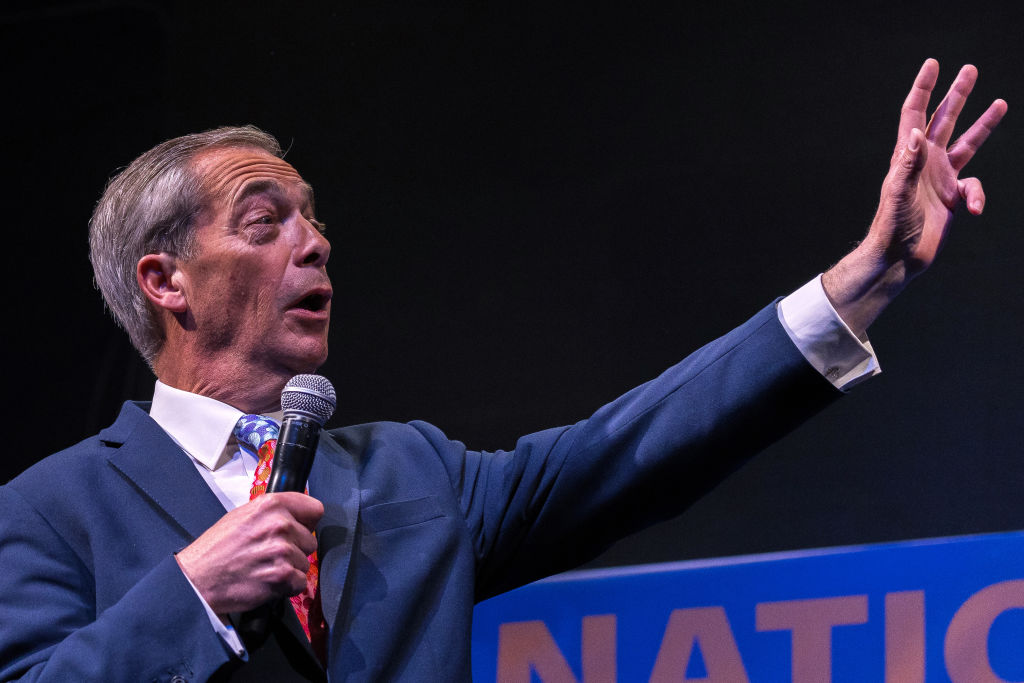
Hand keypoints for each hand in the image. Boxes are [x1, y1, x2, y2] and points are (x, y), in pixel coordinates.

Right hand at [175, 492, 323, 614]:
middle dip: (295, 549)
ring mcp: (282, 550)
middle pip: (310, 540)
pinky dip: (287, 587)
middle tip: (269, 554)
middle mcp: (279, 524)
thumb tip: (298, 516)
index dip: (306, 522)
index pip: (315, 509)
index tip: (298, 529)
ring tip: (264, 568)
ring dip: (289, 569)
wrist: (197, 579)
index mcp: (271, 504)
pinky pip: (300, 582)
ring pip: (305, 562)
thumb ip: (273, 513)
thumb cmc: (217, 548)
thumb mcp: (243, 515)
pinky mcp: (282, 575)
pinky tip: (267, 582)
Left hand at [823, 59, 1006, 334]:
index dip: (923, 89)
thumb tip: (916, 132)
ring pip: (968, 144)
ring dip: (983, 124)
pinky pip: (975, 188)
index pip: (915, 114)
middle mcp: (926, 162)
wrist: (899, 258)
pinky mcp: (954, 198)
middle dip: (957, 95)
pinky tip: (973, 209)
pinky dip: (979, 196)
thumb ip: (906, 163)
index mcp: (908, 156)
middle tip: (969, 69)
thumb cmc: (890, 227)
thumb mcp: (896, 193)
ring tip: (1001, 102)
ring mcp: (941, 179)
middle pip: (945, 120)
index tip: (932, 64)